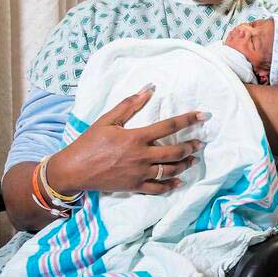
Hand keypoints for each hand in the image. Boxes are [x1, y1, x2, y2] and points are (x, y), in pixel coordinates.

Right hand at [49, 86, 205, 194]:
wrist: (73, 170)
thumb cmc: (88, 142)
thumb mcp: (107, 120)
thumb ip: (130, 104)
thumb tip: (149, 88)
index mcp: (137, 137)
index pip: (169, 126)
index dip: (189, 119)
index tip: (204, 116)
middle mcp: (142, 156)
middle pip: (175, 151)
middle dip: (191, 146)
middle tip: (200, 143)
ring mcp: (139, 173)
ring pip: (170, 170)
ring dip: (184, 164)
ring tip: (193, 159)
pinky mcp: (135, 186)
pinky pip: (158, 188)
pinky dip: (170, 185)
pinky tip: (178, 182)